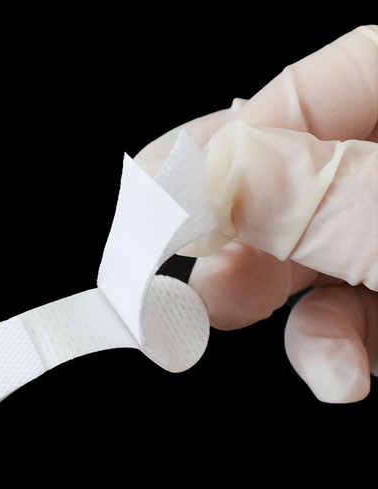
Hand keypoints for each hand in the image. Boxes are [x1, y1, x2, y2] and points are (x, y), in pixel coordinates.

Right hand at [136, 26, 376, 402]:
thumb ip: (325, 201)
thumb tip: (217, 174)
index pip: (313, 90)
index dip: (227, 143)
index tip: (156, 198)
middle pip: (307, 179)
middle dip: (248, 243)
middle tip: (190, 281)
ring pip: (329, 251)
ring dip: (292, 312)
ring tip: (278, 345)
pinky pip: (364, 300)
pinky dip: (339, 341)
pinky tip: (341, 374)